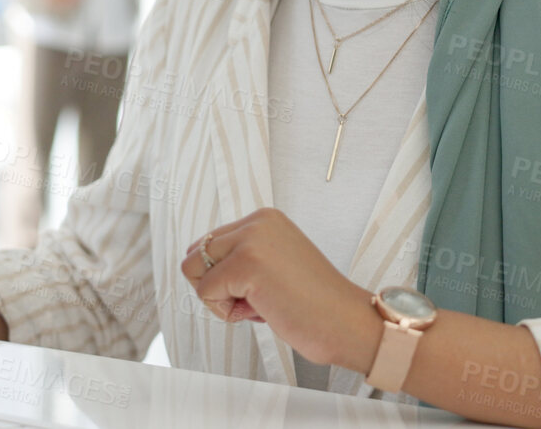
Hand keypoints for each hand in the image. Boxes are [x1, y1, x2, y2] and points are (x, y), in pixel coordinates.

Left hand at [178, 208, 382, 370]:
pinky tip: (263, 311)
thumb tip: (194, 262)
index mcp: (264, 218)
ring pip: (194, 271)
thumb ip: (241, 255)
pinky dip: (227, 312)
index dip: (224, 278)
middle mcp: (256, 222)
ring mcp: (251, 240)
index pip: (209, 245)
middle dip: (216, 286)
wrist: (346, 323)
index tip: (261, 288)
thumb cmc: (313, 304)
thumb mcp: (273, 263)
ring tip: (261, 304)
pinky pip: (205, 292)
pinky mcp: (246, 264)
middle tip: (257, 299)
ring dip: (220, 299)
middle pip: (195, 255)